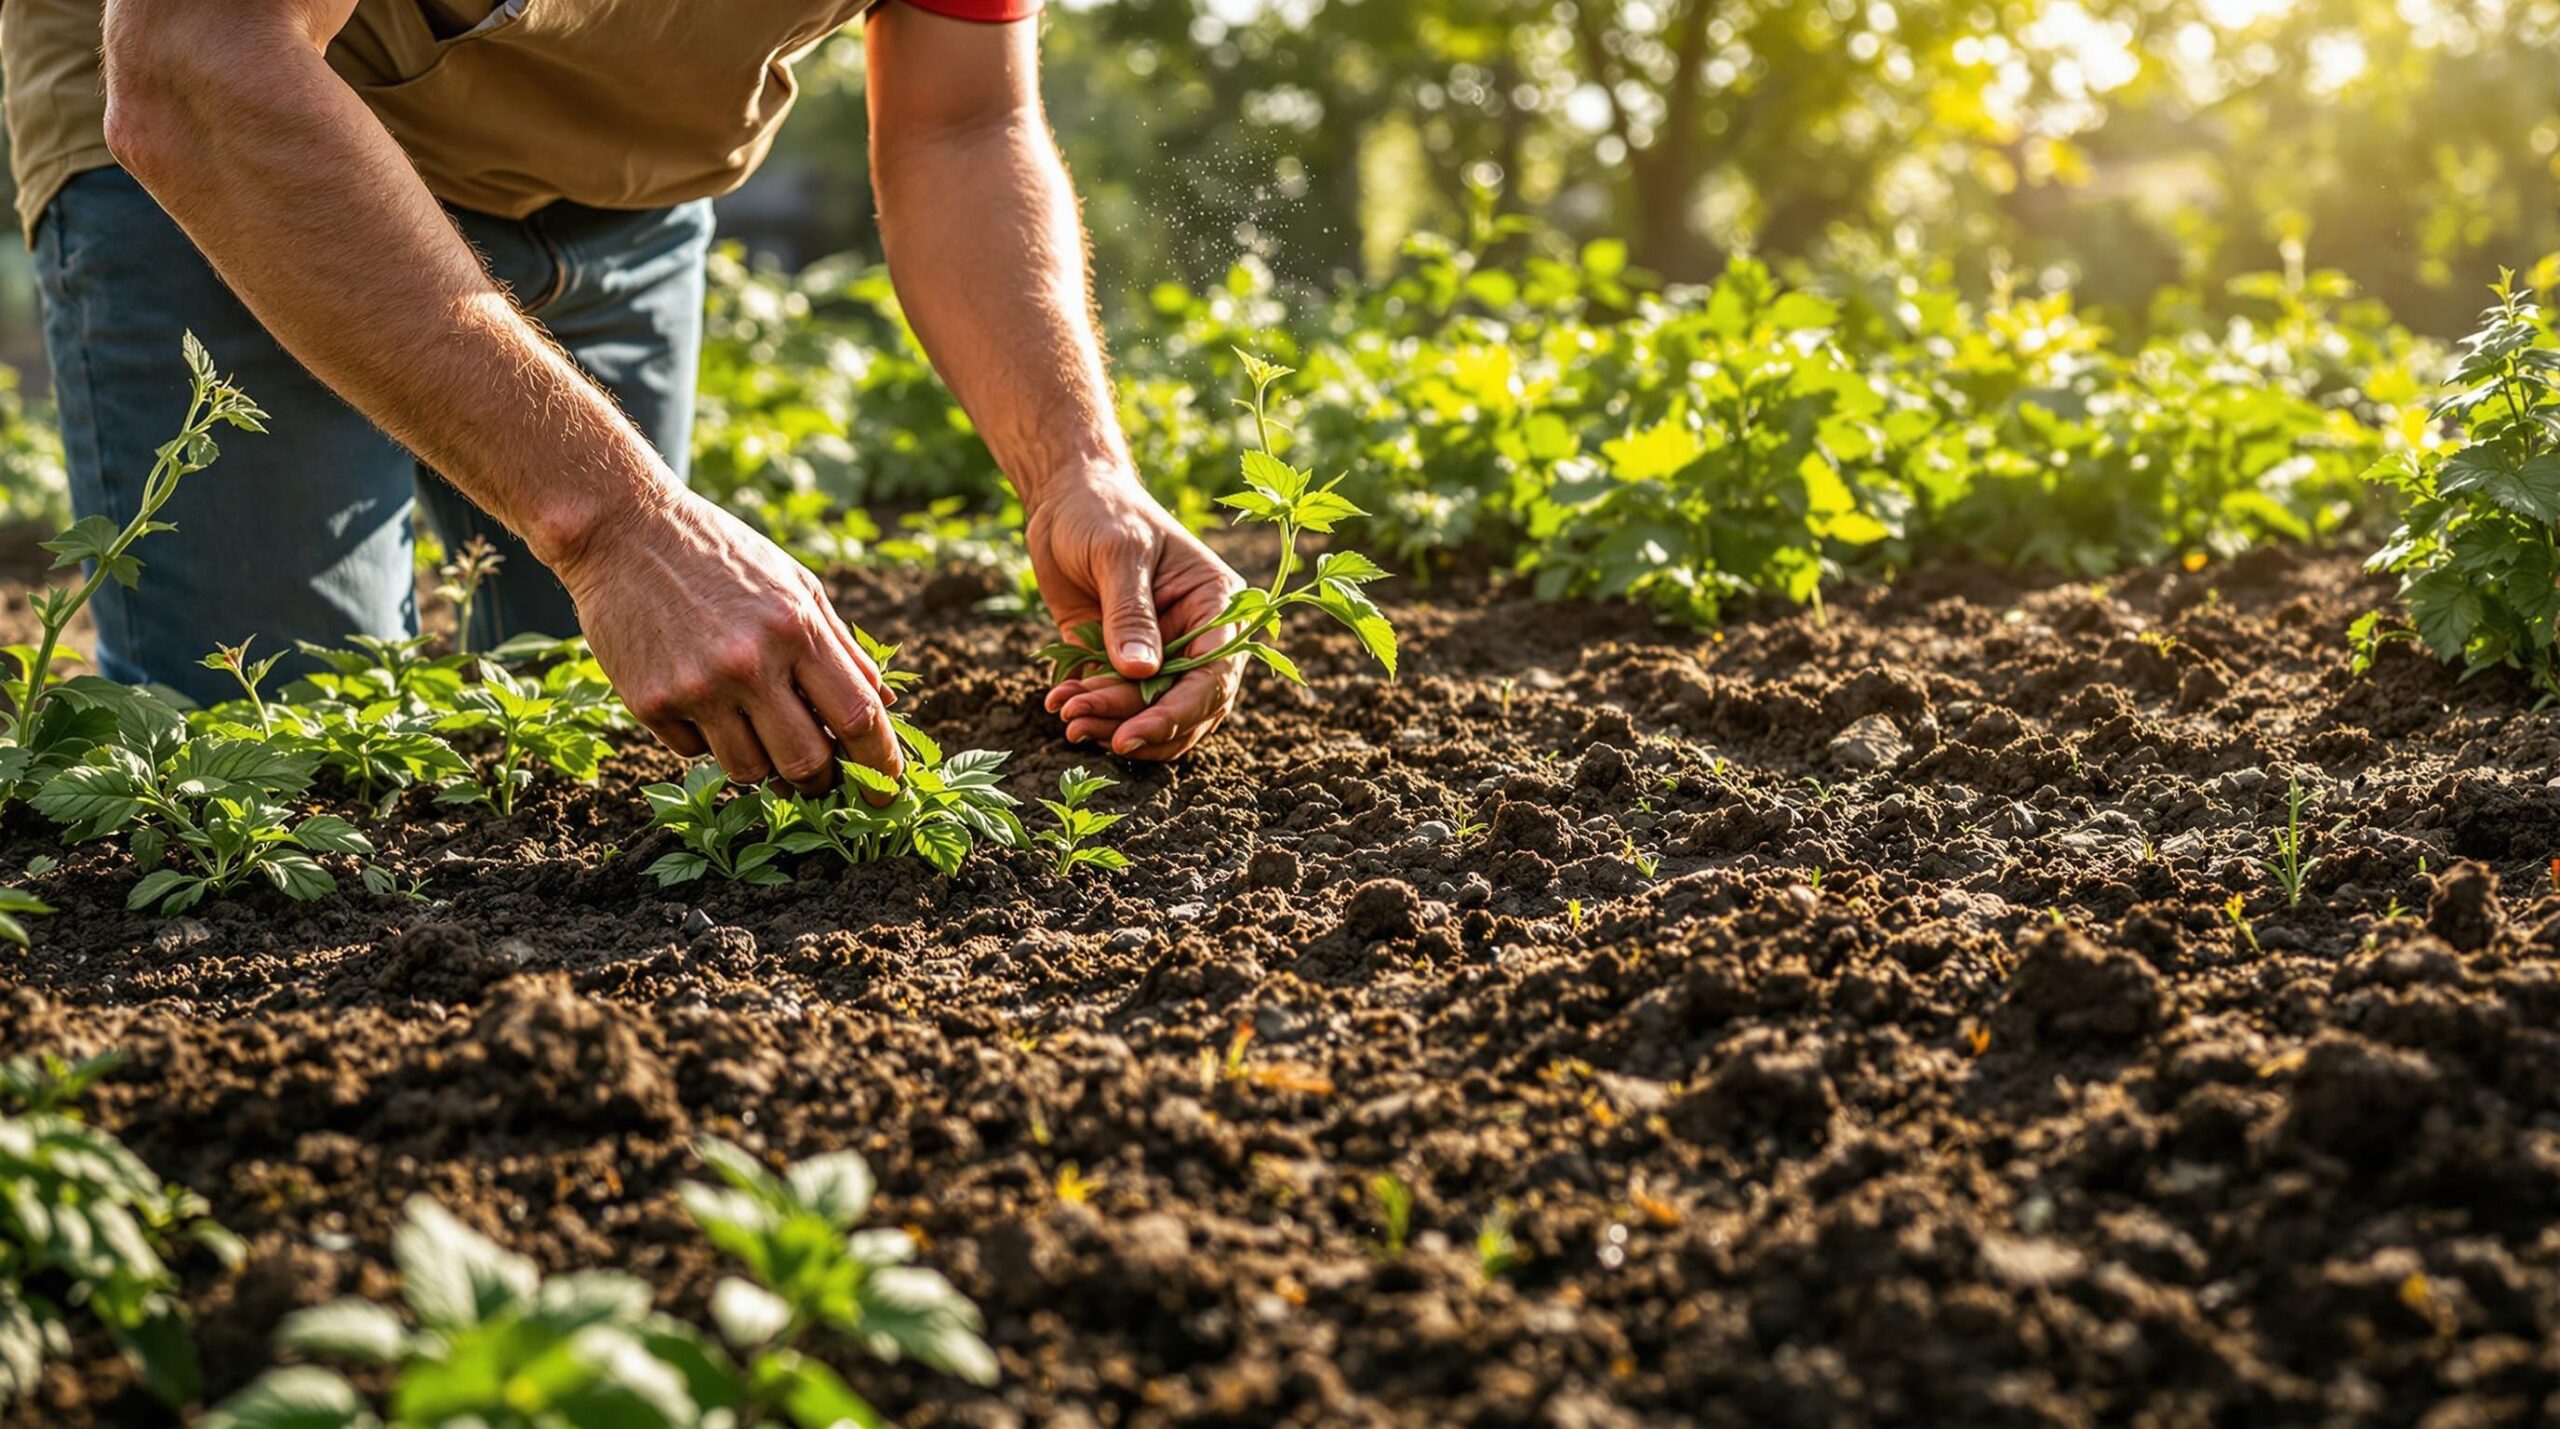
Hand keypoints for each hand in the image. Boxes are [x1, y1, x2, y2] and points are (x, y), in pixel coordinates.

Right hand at [549, 488, 900, 797]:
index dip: (881, 763)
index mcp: (797, 628)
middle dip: (822, 781)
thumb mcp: (795, 584)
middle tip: (819, 775)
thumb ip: (842, 647)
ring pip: (750, 772)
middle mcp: (750, 663)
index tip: (888, 790)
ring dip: (763, 765)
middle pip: (807, 763)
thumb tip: (886, 706)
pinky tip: (700, 697)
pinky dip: (708, 740)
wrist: (622, 530)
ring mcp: (698, 686)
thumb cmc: (721, 555)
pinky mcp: (651, 702)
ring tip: (754, 725)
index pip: (858, 717)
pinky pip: (695, 752)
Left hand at [1027, 469, 1245, 758]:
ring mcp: (1159, 654)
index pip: (1214, 674)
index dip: (1177, 711)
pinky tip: (1058, 700)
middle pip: (1185, 707)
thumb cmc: (1103, 511)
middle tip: (1081, 723)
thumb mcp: (1118, 552)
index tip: (1132, 731)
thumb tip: (1142, 673)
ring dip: (1109, 723)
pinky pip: (1114, 702)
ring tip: (1066, 713)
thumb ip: (1130, 613)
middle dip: (1136, 723)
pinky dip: (1088, 710)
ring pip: (1149, 713)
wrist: (1064, 500)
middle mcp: (1196, 637)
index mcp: (1216, 605)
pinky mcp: (1119, 662)